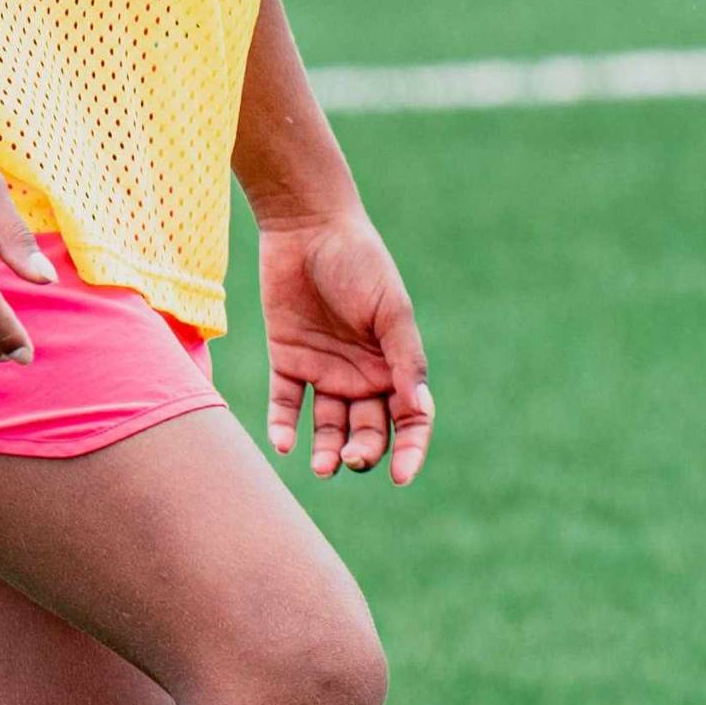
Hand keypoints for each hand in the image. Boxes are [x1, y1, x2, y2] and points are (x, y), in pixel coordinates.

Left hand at [259, 201, 432, 485]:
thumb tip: (420, 410)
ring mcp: (324, 371)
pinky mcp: (287, 361)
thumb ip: (405, 360)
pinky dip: (285, 427)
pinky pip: (286, 404)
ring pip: (328, 426)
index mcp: (396, 365)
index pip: (410, 420)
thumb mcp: (390, 311)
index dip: (410, 451)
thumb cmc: (361, 263)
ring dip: (327, 450)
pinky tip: (285, 444)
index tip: (401, 477)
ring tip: (322, 466)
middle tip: (352, 459)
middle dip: (364, 451)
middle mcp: (362, 374)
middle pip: (368, 430)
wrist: (308, 227)